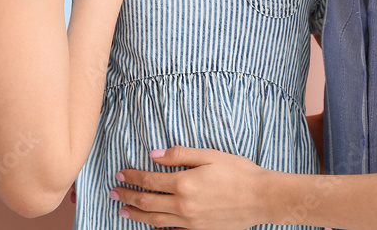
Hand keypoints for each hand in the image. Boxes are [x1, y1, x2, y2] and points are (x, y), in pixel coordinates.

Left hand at [112, 146, 266, 229]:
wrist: (263, 198)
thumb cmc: (239, 172)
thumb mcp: (209, 155)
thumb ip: (180, 155)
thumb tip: (153, 155)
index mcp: (184, 183)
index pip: (149, 180)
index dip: (132, 177)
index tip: (120, 174)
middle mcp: (184, 206)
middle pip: (147, 202)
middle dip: (127, 197)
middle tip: (113, 193)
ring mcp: (191, 222)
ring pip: (155, 220)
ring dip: (136, 215)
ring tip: (122, 212)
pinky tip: (151, 228)